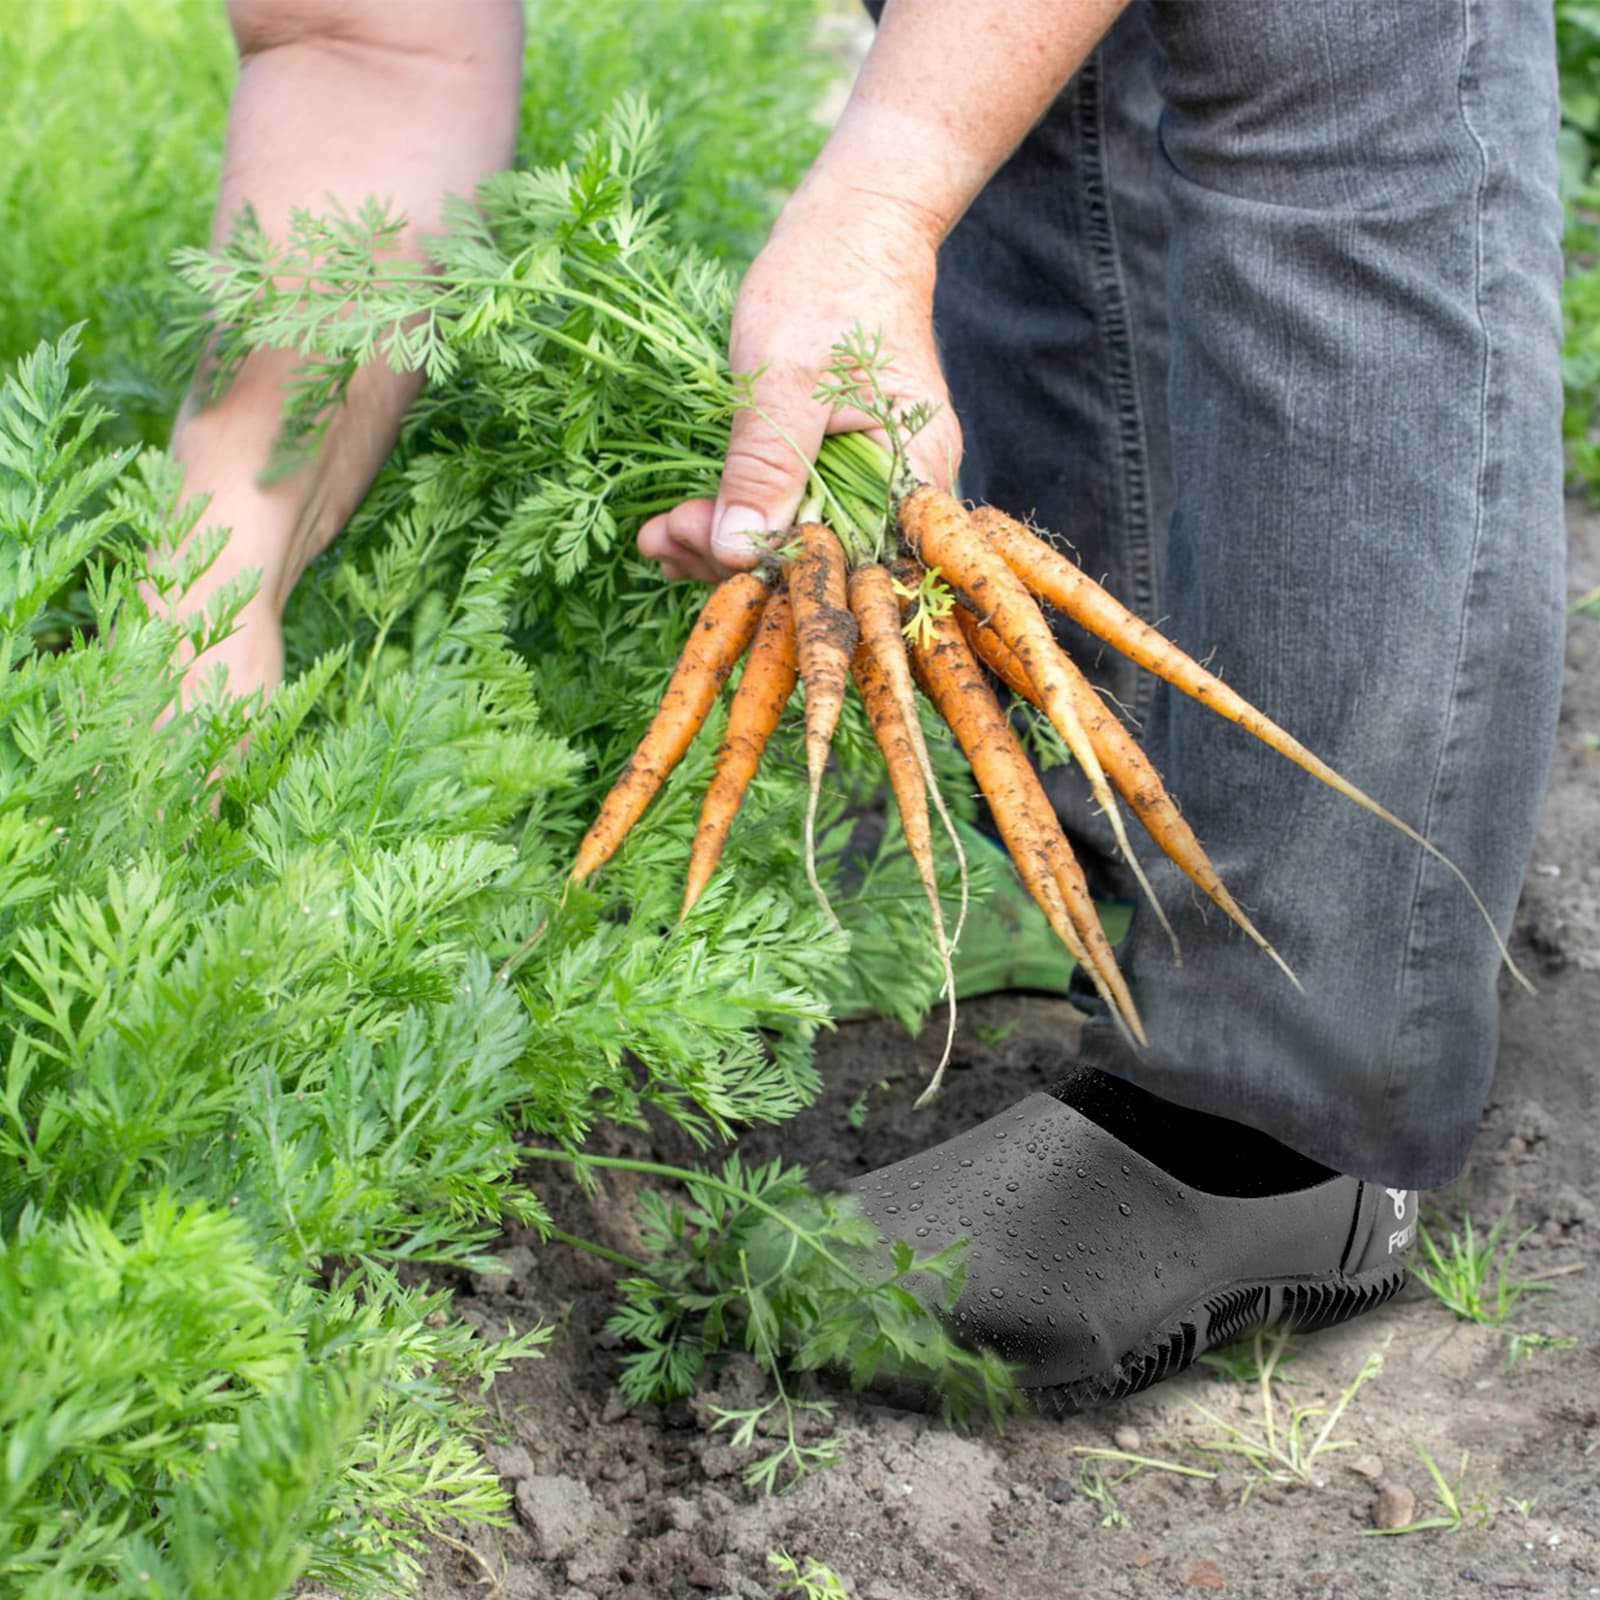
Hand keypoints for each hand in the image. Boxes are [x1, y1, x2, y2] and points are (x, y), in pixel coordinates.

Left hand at [637, 177, 961, 581]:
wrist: (853, 228)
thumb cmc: (828, 286)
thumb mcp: (784, 379)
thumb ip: (764, 466)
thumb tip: (734, 551)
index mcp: (912, 473)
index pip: (841, 556)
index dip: (765, 566)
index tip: (692, 544)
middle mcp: (903, 491)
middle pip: (818, 558)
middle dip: (735, 559)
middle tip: (661, 541)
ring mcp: (874, 481)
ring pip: (799, 540)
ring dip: (727, 543)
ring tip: (659, 537)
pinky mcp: (840, 470)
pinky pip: (792, 510)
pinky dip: (741, 517)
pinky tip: (686, 523)